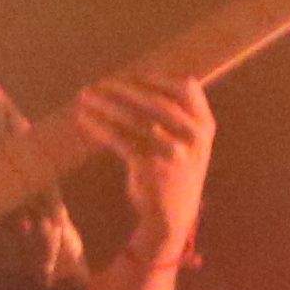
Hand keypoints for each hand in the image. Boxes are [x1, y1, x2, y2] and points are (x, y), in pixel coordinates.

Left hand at [76, 73, 216, 262]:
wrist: (173, 214)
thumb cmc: (175, 171)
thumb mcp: (189, 143)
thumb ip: (178, 116)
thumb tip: (139, 84)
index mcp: (205, 124)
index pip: (186, 88)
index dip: (156, 79)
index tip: (129, 76)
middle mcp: (194, 135)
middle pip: (155, 101)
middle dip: (122, 89)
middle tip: (97, 85)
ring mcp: (174, 150)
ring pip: (134, 118)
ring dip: (105, 105)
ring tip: (84, 98)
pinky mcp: (152, 165)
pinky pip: (120, 139)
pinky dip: (100, 127)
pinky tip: (84, 121)